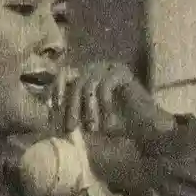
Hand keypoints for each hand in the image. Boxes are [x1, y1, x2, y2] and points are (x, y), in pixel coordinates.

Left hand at [56, 62, 175, 147]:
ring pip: (87, 84)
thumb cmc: (117, 125)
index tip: (52, 110)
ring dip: (88, 110)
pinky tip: (109, 121)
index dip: (55, 92)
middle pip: (74, 82)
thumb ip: (73, 114)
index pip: (63, 78)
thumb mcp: (88, 120)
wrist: (146, 128)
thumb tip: (49, 115)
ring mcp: (109, 67)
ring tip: (94, 129)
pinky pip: (105, 85)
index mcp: (85, 77)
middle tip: (71, 128)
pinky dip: (104, 105)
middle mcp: (95, 68)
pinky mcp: (122, 71)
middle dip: (71, 108)